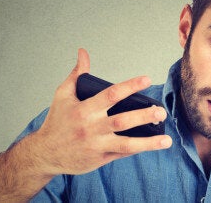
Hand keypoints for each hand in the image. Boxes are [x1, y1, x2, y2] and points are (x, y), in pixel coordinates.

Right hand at [32, 49, 171, 175]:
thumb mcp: (63, 95)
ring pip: (126, 143)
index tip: (147, 79)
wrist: (44, 153)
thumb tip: (83, 52)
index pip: (111, 95)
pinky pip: (122, 154)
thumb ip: (77, 74)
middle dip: (144, 116)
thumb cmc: (56, 121)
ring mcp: (96, 145)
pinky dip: (138, 149)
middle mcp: (91, 127)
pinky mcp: (99, 159)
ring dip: (148, 142)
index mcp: (84, 109)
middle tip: (161, 111)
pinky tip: (154, 145)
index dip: (130, 86)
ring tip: (166, 139)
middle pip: (122, 120)